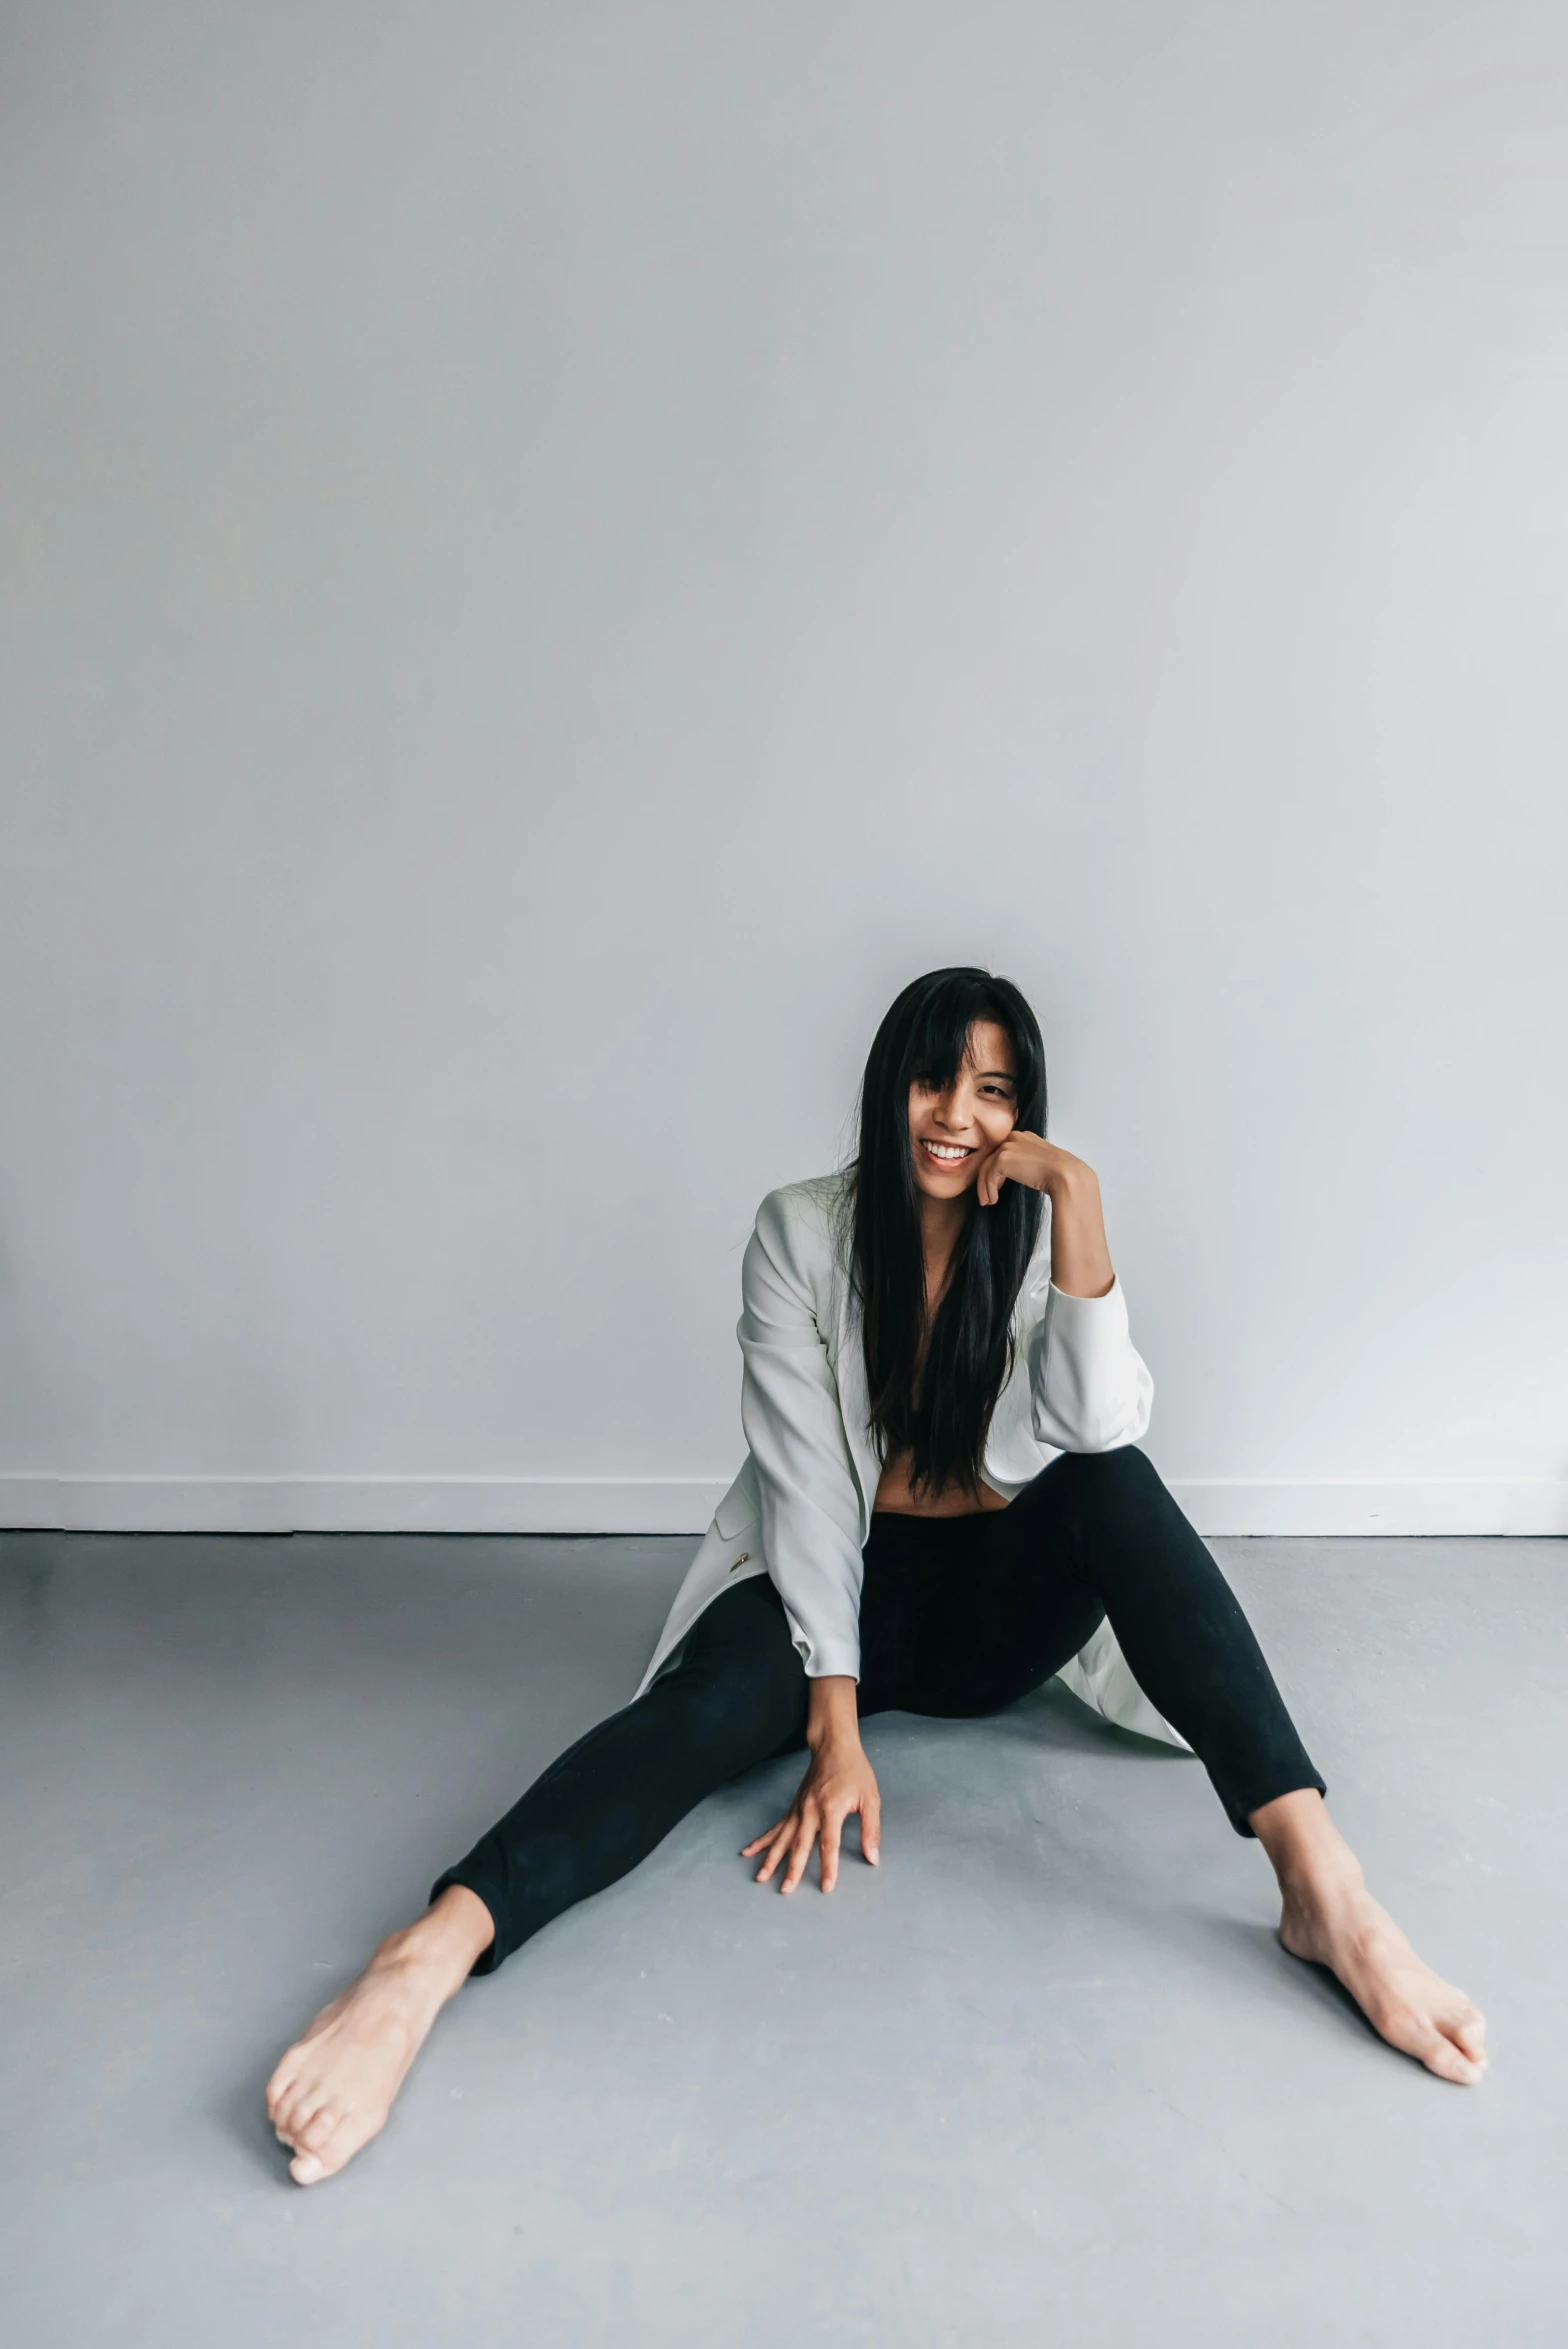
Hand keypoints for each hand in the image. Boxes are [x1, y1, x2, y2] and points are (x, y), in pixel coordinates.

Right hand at [742, 1737, 881, 1893]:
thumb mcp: (871, 1799)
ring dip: (771, 1859)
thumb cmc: (855, 1771)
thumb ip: (872, 1830)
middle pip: (799, 1845)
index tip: (826, 1887)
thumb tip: (873, 1858)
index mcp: (830, 1809)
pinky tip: (748, 1852)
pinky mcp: (793, 1808)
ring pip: (782, 1838)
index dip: (828, 1867)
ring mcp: (798, 1809)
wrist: (833, 1746)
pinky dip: (762, 1841)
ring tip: (760, 1878)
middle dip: (792, 1870)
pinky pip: (775, 1827)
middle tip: (785, 1891)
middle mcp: (810, 1810)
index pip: (828, 1844)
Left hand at [975, 1131, 1114, 1298]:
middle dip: (986, 1178)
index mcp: (1026, 1137)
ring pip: (986, 1167)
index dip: (997, 1169)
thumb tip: (1021, 1174)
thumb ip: (1030, 1163)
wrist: (1068, 1177)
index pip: (1003, 1151)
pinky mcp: (1003, 1159)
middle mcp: (1015, 1138)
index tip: (996, 1186)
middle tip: (986, 1196)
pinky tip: (993, 1200)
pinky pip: (989, 1175)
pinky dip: (988, 1189)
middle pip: (991, 1157)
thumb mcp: (1043, 1164)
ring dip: (984, 1187)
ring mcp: (1008, 1147)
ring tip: (987, 1202)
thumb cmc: (1061, 1176)